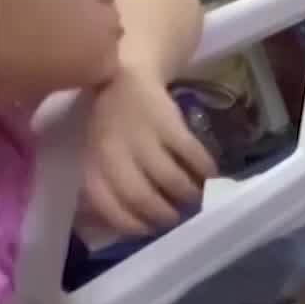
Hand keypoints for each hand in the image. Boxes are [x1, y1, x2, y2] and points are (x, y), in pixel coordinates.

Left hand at [81, 67, 216, 235]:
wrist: (126, 73)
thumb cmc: (112, 123)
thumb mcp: (96, 152)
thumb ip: (106, 183)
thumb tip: (124, 223)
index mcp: (93, 161)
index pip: (107, 203)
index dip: (129, 223)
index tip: (147, 230)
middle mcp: (115, 152)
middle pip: (141, 197)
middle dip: (163, 215)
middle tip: (177, 219)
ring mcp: (143, 137)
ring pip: (170, 179)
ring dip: (187, 195)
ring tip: (196, 198)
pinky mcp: (170, 122)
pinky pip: (192, 154)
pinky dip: (205, 169)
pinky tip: (210, 174)